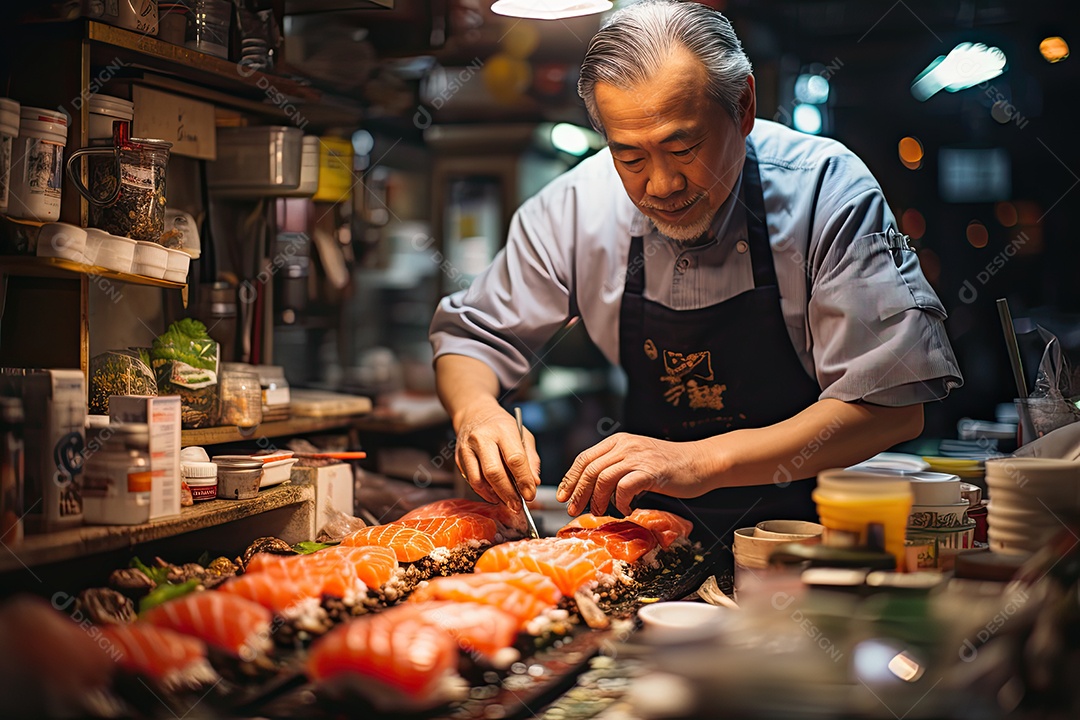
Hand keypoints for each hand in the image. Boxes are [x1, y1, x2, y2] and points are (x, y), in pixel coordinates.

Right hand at [454, 401, 540, 508]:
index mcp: (503, 430)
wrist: (474, 413)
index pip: (515, 459)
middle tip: (518, 506)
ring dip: (495, 495)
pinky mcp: (459, 458)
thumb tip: (533, 482)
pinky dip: (484, 492)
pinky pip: (471, 480)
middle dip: (508, 493)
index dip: (523, 480)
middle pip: (494, 472)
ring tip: (507, 502)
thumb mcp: (522, 434)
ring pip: (479, 480)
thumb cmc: (502, 426)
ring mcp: (467, 448)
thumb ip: (531, 459)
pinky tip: (495, 495)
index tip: (531, 494)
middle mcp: (482, 438)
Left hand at [556, 433, 706, 515]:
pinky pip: (624, 487)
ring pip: (602, 478)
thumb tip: (592, 488)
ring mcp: (638, 457)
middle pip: (589, 469)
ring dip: (597, 499)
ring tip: (600, 511)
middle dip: (577, 492)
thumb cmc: (669, 466)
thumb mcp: (637, 459)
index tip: (563, 495)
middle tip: (573, 509)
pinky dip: (620, 501)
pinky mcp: (651, 471)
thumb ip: (616, 467)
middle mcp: (625, 445)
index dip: (570, 478)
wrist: (701, 462)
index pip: (584, 458)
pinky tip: (626, 508)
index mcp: (618, 441)